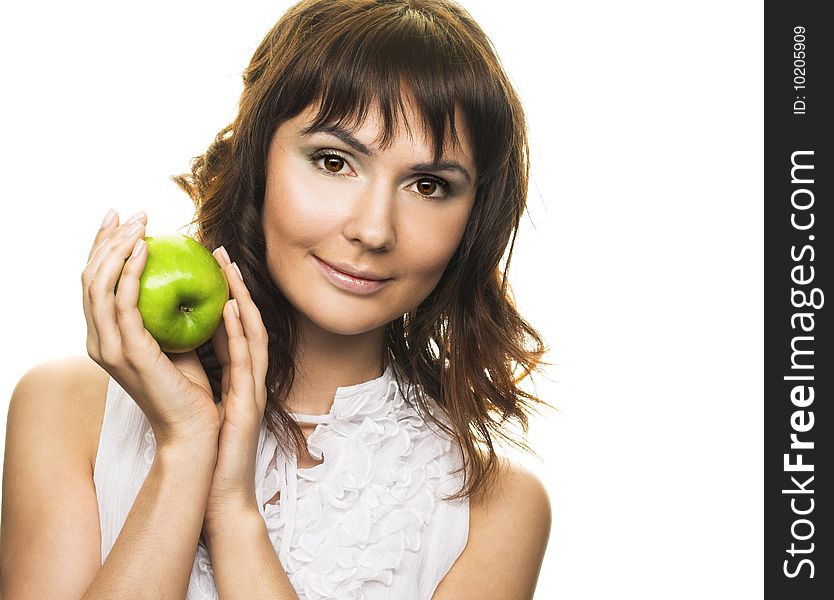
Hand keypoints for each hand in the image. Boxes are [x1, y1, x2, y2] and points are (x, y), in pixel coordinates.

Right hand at [82, 209, 220, 447]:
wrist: (194, 428)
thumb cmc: (190, 386)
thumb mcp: (174, 339)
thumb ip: (165, 312)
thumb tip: (178, 273)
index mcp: (104, 338)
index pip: (95, 284)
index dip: (102, 248)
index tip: (120, 218)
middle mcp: (98, 341)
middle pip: (90, 278)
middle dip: (108, 239)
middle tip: (133, 212)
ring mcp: (109, 348)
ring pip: (99, 286)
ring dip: (118, 248)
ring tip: (141, 224)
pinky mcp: (129, 353)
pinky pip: (123, 303)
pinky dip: (131, 272)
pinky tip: (145, 249)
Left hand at [202, 247, 269, 531]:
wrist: (219, 488)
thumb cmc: (209, 445)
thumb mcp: (204, 396)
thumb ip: (198, 366)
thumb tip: (173, 335)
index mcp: (237, 372)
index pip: (231, 323)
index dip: (225, 289)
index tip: (209, 259)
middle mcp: (250, 374)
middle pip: (246, 319)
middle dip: (236, 282)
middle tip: (219, 248)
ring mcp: (253, 387)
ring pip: (252, 333)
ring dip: (242, 296)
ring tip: (228, 266)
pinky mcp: (248, 403)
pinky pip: (245, 361)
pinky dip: (239, 331)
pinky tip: (230, 307)